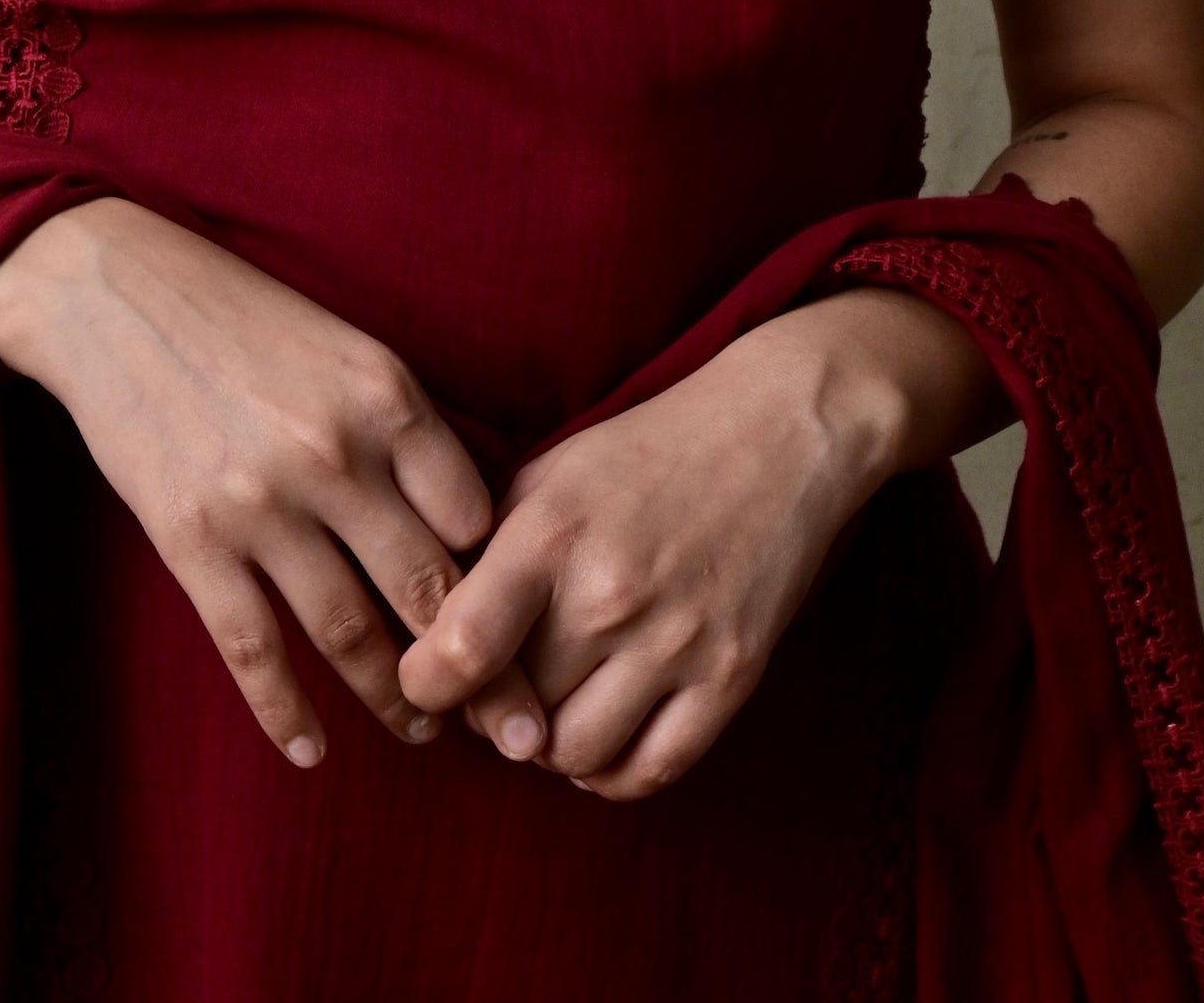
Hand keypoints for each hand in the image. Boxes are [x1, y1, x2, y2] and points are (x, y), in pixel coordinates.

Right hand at [0, 198, 545, 767]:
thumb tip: (474, 532)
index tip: (518, 626)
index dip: (501, 580)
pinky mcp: (192, 541)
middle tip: (505, 723)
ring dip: (394, 698)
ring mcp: (259, 503)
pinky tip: (312, 750)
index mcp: (385, 396)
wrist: (116, 295)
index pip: (475, 520)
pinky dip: (287, 714)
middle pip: (427, 590)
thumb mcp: (349, 349)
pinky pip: (254, 651)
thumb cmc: (249, 322)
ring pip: (350, 634)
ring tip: (421, 729)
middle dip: (475, 671)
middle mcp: (332, 452)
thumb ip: (408, 431)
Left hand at [399, 292, 979, 799]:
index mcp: (551, 532)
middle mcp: (610, 593)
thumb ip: (488, 549)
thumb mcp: (550, 472)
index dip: (425, 681)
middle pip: (516, 712)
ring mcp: (676, 640)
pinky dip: (612, 773)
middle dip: (493, 712)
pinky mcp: (731, 676)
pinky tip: (603, 735)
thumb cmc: (648, 450)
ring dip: (551, 749)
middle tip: (498, 689)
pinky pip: (650, 772)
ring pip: (576, 756)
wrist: (779, 431)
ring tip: (552, 710)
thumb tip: (432, 633)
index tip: (424, 680)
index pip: (460, 646)